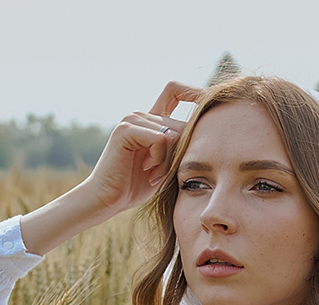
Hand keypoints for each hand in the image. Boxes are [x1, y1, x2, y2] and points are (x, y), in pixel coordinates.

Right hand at [21, 81, 199, 254]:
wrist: (108, 199)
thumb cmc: (138, 185)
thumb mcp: (167, 163)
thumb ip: (181, 145)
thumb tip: (208, 130)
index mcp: (151, 120)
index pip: (175, 91)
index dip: (193, 92)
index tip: (210, 102)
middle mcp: (141, 115)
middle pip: (182, 125)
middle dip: (180, 154)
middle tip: (161, 173)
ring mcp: (132, 119)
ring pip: (173, 134)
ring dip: (168, 160)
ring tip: (152, 173)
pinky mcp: (125, 129)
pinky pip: (160, 139)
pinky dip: (159, 159)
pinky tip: (146, 171)